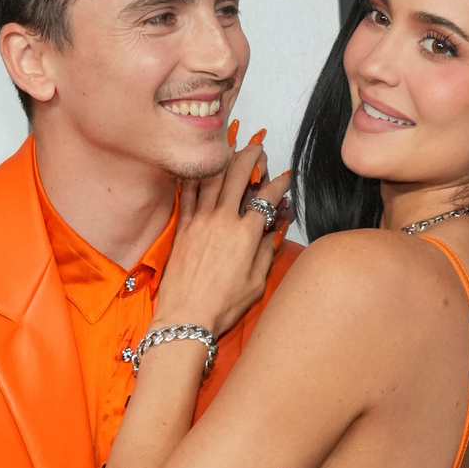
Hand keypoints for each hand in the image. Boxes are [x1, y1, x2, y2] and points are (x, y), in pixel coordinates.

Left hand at [158, 135, 293, 335]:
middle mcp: (223, 221)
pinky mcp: (183, 227)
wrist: (185, 318)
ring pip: (213, 177)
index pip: (267, 197)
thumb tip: (272, 230)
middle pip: (238, 174)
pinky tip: (200, 168)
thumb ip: (266, 251)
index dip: (280, 182)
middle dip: (252, 156)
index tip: (285, 177)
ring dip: (225, 159)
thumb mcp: (256, 283)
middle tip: (259, 150)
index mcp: (246, 235)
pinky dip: (195, 176)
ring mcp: (200, 221)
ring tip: (233, 149)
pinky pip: (188, 192)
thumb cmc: (221, 306)